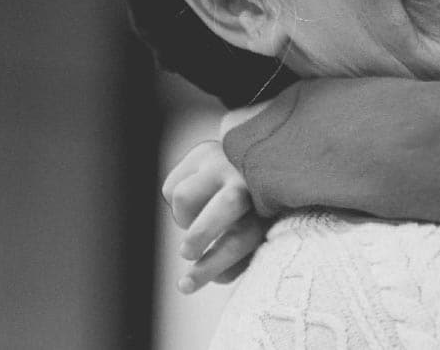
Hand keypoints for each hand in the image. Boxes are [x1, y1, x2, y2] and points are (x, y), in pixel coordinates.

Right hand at [162, 138, 266, 293]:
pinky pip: (171, 187)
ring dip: (183, 219)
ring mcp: (224, 162)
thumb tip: (187, 283)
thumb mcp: (254, 233)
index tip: (185, 285)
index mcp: (268, 207)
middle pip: (224, 206)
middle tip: (187, 252)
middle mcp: (248, 180)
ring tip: (194, 223)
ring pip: (183, 198)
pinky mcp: (203, 152)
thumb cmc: (257, 211)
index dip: (209, 267)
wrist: (262, 159)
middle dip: (199, 234)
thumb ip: (231, 259)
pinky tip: (194, 201)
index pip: (238, 240)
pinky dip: (174, 203)